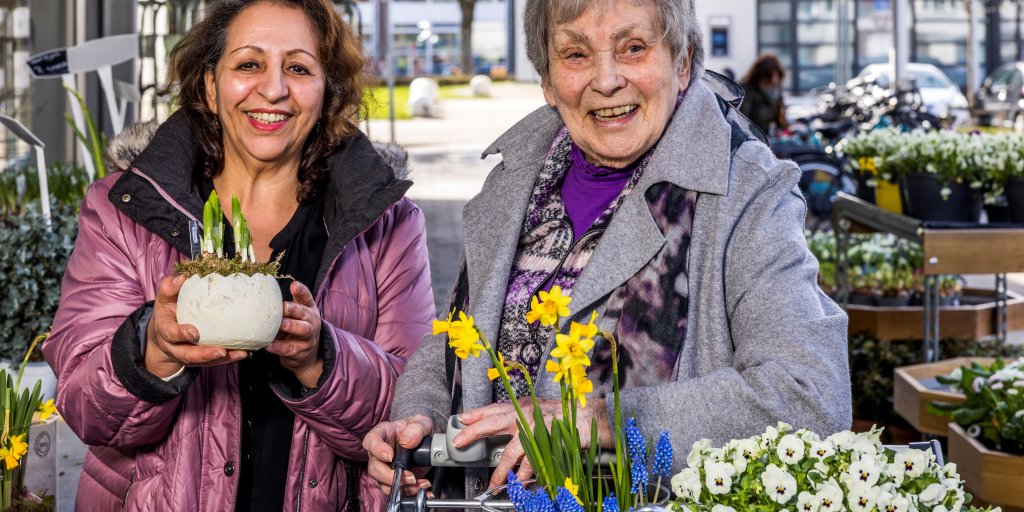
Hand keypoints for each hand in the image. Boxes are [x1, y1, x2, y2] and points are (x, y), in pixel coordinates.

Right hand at [145, 275, 247, 377]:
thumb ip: (169, 289)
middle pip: (187, 355)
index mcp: (165, 330)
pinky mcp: (200, 360)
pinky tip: (243, 353)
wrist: (164, 336)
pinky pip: (215, 362)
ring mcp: (188, 355)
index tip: (194, 332)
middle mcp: (175, 347)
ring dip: (222, 358)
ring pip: (203, 361)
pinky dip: (229, 358)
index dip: (180, 334)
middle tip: (220, 351)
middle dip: (204, 354)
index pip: (170, 333)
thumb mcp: (165, 300)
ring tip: (239, 353)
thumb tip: (181, 278)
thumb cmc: (168, 313)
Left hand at [267, 281, 322, 388]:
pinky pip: (290, 348)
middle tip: (283, 307)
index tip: (294, 286)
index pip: (306, 297)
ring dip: (290, 326)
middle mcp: (311, 321)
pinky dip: (279, 347)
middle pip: (304, 313)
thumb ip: (286, 305)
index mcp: (308, 309)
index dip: (301, 291)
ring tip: (280, 324)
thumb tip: (263, 293)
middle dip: (294, 309)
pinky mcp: (301, 351)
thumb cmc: (296, 328)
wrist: (308, 354)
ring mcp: (308, 337)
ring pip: (302, 330)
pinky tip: (268, 345)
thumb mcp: (295, 315)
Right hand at [364, 415, 434, 496]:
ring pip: (384, 484)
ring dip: (402, 488)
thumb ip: (416, 429)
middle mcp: (379, 453)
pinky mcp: (395, 480)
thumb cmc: (418, 429)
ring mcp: (385, 468)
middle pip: (374, 468)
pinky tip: (423, 489)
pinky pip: (397, 491)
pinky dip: (410, 493)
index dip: (377, 450)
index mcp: (382, 434)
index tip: (390, 456)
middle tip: (409, 476)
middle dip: (390, 476)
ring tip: (420, 483)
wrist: (425, 441)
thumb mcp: (421, 423)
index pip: (371, 441)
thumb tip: (407, 442)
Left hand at [454, 398, 613, 488]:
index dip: (476, 414)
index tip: (461, 420)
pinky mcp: (545, 445)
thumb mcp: (537, 409)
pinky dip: (523, 477)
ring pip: (510, 452)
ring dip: (500, 470)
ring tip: (493, 482)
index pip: (494, 409)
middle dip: (474, 433)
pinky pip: (530, 465)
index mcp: (522, 406)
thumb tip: (499, 425)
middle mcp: (526, 416)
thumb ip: (520, 416)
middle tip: (460, 442)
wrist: (587, 418)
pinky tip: (518, 484)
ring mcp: (535, 431)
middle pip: (494, 423)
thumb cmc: (563, 414)